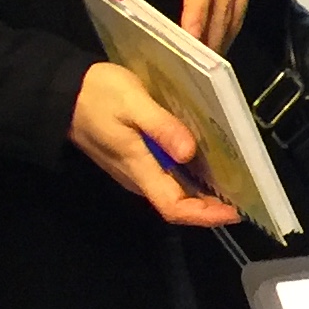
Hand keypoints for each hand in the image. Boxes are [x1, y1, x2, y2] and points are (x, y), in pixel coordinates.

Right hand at [71, 63, 242, 227]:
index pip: (174, 207)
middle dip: (212, 205)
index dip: (205, 215)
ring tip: (237, 179)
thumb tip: (189, 152)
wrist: (61, 93)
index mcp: (139, 168)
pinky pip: (168, 174)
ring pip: (175, 189)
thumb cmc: (97, 95)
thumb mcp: (133, 102)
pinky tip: (209, 158)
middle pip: (179, 202)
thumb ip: (161, 127)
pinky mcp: (135, 158)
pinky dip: (191, 173)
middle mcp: (139, 176)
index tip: (234, 212)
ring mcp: (136, 169)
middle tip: (247, 195)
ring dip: (204, 190)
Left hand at [98, 0, 263, 51]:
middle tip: (195, 70)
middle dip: (210, 37)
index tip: (191, 45)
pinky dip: (232, 21)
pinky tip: (216, 37)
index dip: (197, 18)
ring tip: (206, 64)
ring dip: (223, 34)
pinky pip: (245, 0)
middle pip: (224, 4)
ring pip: (239, 7)